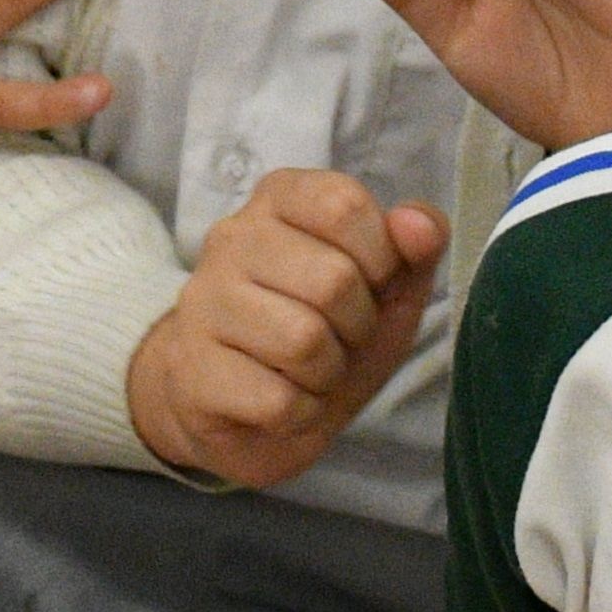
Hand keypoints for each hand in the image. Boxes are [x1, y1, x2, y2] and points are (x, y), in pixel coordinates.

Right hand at [130, 168, 445, 489]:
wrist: (249, 411)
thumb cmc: (324, 334)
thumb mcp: (385, 291)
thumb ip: (414, 250)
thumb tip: (419, 224)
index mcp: (279, 199)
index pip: (343, 204)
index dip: (380, 258)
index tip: (371, 285)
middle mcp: (231, 237)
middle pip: (332, 280)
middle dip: (357, 327)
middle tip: (338, 338)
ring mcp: (202, 302)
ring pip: (304, 341)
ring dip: (328, 373)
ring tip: (310, 370)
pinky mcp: (192, 370)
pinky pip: (278, 399)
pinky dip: (301, 413)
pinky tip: (281, 401)